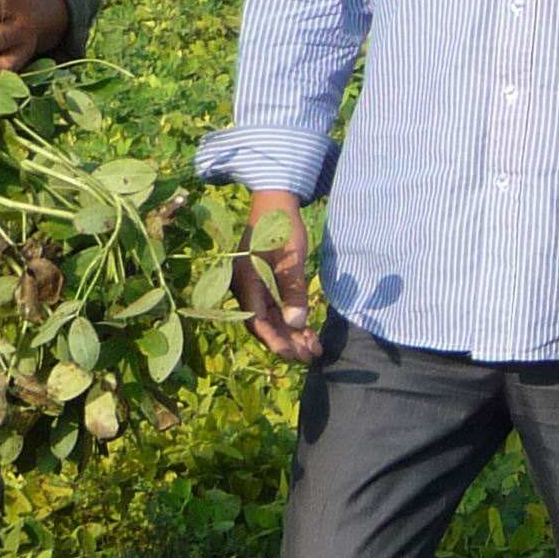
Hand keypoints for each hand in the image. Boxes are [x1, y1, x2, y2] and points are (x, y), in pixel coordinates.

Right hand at [236, 191, 319, 363]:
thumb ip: (291, 291)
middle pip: (265, 324)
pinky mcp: (264, 282)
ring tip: (313, 348)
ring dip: (292, 334)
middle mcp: (245, 287)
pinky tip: (308, 331)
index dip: (275, 341)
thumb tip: (295, 324)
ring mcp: (254, 285)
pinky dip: (291, 319)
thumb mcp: (291, 259)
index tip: (294, 354)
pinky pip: (276, 307)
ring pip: (272, 318)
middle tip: (310, 356)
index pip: (257, 321)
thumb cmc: (281, 226)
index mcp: (245, 282)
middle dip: (287, 341)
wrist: (276, 201)